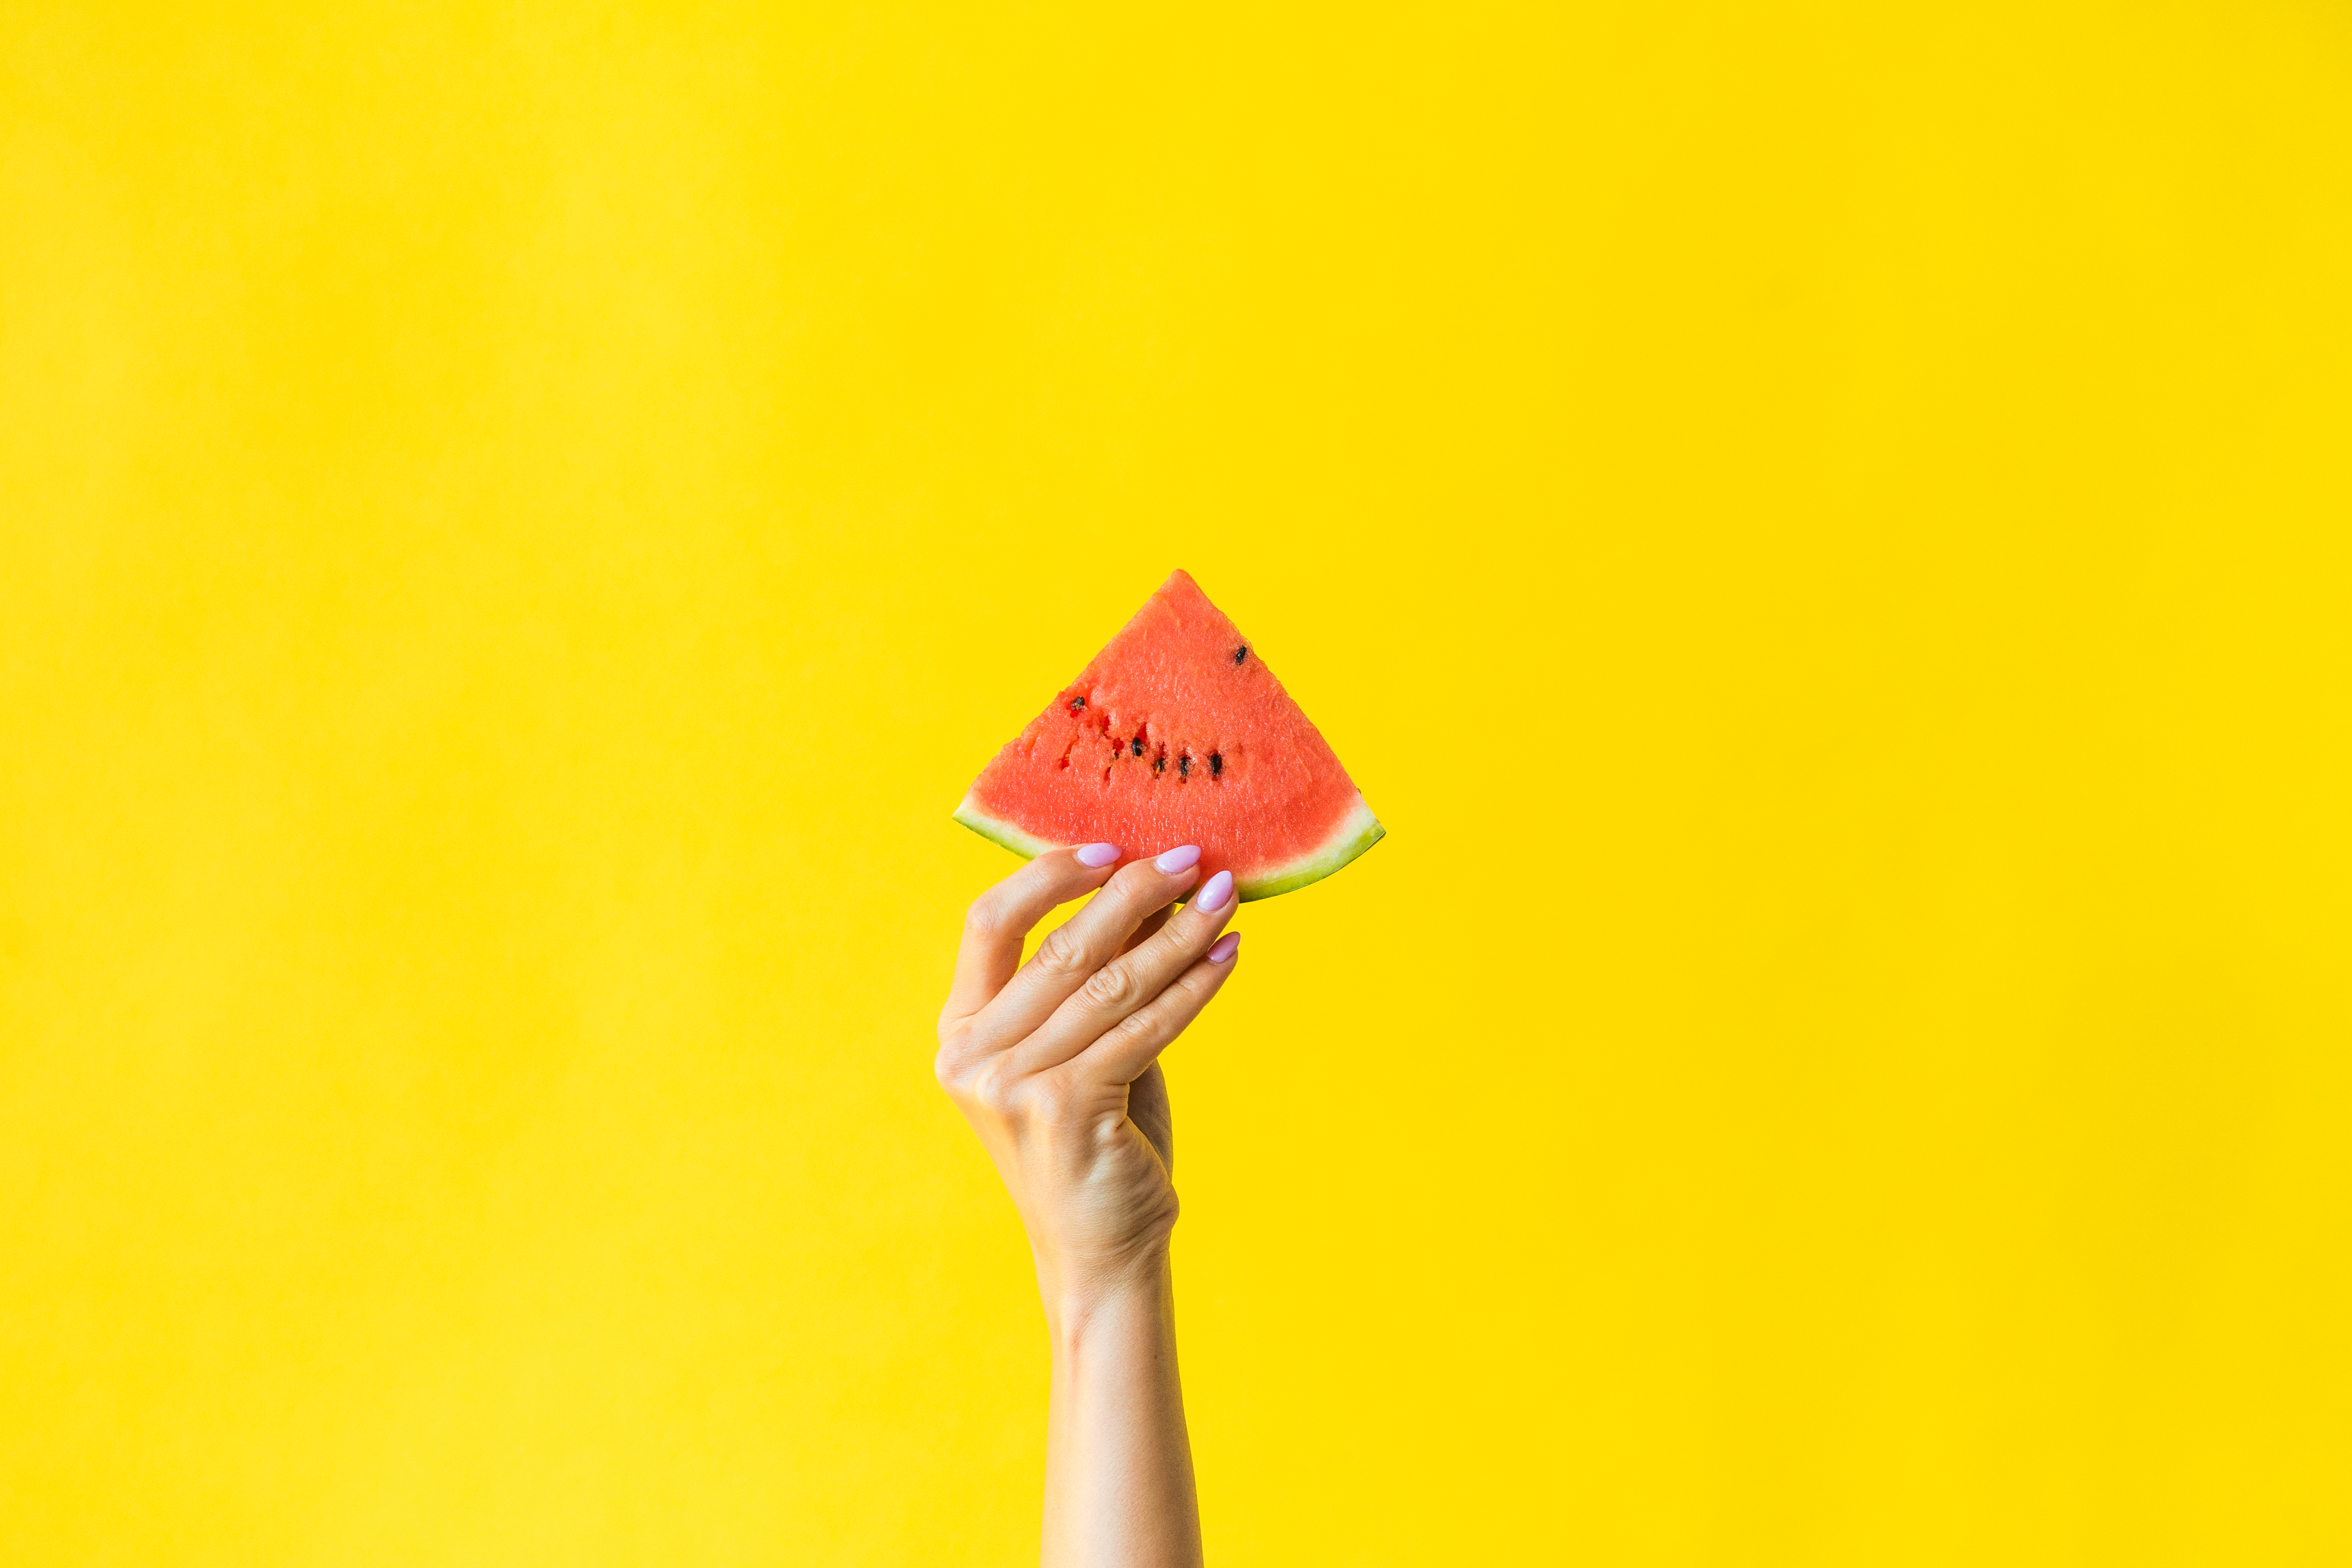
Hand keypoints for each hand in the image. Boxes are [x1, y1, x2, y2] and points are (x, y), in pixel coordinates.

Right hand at [935, 842, 1241, 1317]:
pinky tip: (1229, 956)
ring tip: (1226, 899)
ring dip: (1179, 933)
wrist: (1104, 1253)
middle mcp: (972, 1056)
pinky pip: (1144, 1027)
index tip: (1116, 845)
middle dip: (1136, 891)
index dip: (1050, 874)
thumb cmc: (1098, 1141)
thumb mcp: (1087, 1046)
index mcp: (961, 1031)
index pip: (989, 921)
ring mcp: (1011, 1085)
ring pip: (1112, 982)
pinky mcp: (1063, 1109)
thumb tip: (1149, 882)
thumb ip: (1099, 975)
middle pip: (1060, 944)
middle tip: (1196, 858)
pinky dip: (1194, 986)